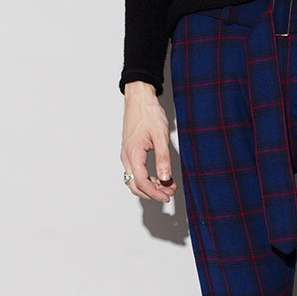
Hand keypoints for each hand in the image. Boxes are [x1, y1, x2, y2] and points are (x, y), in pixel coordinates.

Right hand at [120, 81, 176, 202]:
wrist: (139, 99)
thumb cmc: (149, 113)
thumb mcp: (160, 136)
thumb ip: (163, 159)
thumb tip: (165, 178)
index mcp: (133, 153)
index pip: (141, 182)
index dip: (154, 193)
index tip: (167, 196)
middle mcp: (126, 156)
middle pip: (135, 185)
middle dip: (152, 193)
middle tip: (169, 192)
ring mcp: (126, 155)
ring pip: (135, 180)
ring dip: (150, 187)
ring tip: (168, 185)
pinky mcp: (130, 153)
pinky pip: (135, 172)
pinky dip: (147, 179)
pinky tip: (160, 177)